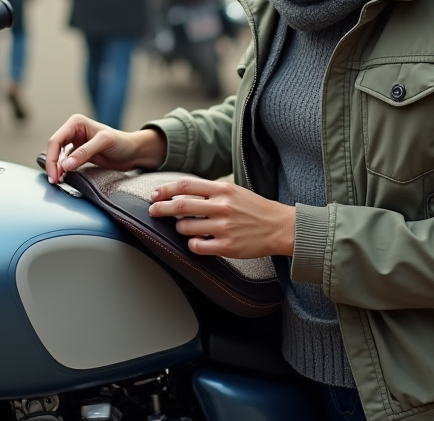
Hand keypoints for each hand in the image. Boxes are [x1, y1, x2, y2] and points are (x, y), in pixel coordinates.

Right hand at [44, 114, 165, 183]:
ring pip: (58, 156)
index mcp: (76, 123)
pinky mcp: (79, 155)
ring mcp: (75, 143)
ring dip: (57, 168)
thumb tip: (65, 165)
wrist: (133, 153)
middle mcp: (73, 131)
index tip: (55, 174)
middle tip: (55, 180)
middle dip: (52, 164)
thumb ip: (85, 152)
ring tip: (59, 181)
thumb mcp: (104, 142)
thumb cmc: (122, 142)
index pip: (56, 140)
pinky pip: (66, 163)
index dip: (52, 158)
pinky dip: (63, 170)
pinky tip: (64, 178)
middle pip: (54, 149)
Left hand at [148, 177, 295, 258]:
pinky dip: (192, 244)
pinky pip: (197, 246)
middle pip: (180, 205)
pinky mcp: (227, 246)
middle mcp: (222, 207)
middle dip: (161, 208)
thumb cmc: (255, 209)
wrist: (280, 227)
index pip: (186, 186)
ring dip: (180, 228)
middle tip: (153, 211)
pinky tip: (197, 241)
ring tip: (186, 228)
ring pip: (185, 228)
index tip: (155, 194)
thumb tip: (181, 192)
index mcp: (223, 189)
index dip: (166, 190)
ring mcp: (224, 227)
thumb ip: (210, 191)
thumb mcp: (234, 191)